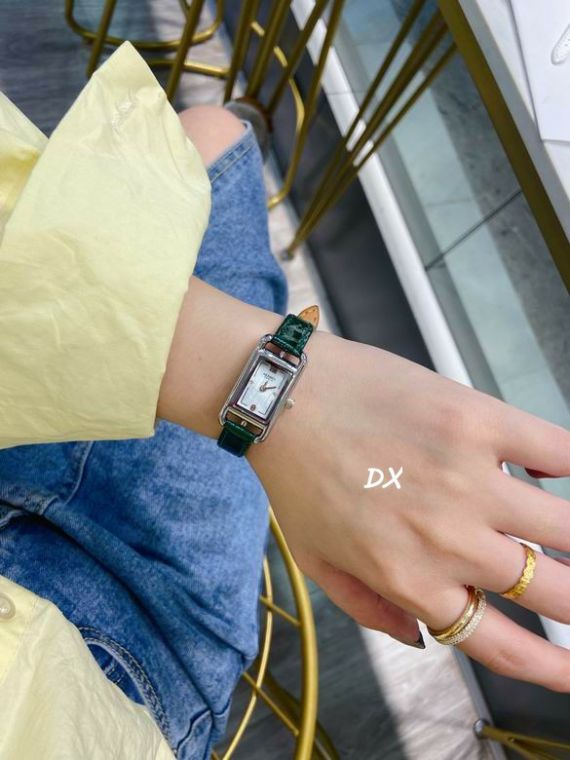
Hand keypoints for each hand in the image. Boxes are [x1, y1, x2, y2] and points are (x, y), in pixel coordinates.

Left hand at [248, 329, 569, 690]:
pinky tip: (561, 474)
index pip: (500, 645)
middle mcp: (448, 539)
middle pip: (553, 592)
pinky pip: (556, 449)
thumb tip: (422, 639)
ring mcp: (468, 477)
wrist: (284, 395)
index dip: (552, 668)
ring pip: (565, 527)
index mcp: (410, 579)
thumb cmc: (297, 475)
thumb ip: (369, 608)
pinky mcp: (476, 420)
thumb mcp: (316, 561)